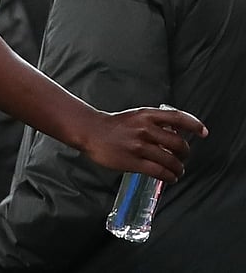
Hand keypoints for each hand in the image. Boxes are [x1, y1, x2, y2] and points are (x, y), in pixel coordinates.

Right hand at [81, 106, 206, 181]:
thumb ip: (155, 122)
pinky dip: (169, 177)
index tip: (203, 133)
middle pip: (178, 144)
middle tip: (183, 158)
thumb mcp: (136, 116)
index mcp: (147, 115)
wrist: (91, 131)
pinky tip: (169, 177)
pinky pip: (159, 172)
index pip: (178, 118)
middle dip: (185, 154)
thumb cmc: (114, 125)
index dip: (194, 125)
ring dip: (178, 168)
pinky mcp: (133, 161)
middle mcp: (144, 129)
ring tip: (177, 171)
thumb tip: (177, 133)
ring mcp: (138, 146)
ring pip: (170, 160)